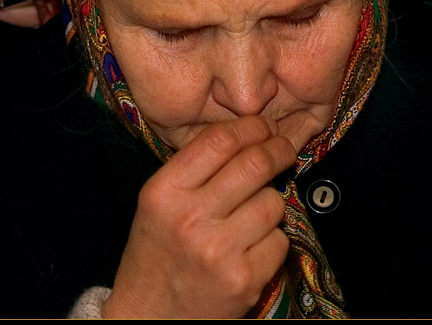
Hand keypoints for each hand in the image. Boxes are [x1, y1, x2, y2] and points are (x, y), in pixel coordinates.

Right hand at [102, 117, 295, 319]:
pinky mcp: (244, 280)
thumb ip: (194, 169)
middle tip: (282, 149)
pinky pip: (279, 241)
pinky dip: (273, 239)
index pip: (217, 141)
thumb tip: (247, 135)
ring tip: (254, 211)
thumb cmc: (156, 250)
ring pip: (272, 203)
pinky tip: (253, 244)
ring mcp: (219, 251)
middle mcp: (190, 218)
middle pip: (252, 165)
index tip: (263, 125)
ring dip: (270, 201)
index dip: (249, 127)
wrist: (149, 316)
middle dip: (276, 150)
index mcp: (165, 191)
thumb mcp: (158, 201)